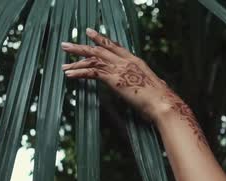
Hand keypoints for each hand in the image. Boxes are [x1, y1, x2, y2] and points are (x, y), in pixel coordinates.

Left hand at [61, 28, 181, 122]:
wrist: (162, 103)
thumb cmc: (160, 99)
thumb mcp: (154, 87)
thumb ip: (148, 84)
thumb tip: (154, 87)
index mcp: (135, 60)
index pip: (114, 46)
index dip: (101, 39)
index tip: (89, 33)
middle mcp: (126, 61)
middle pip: (99, 50)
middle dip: (81, 47)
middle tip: (66, 45)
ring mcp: (119, 69)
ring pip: (93, 59)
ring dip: (76, 60)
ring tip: (63, 61)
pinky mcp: (114, 79)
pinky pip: (92, 72)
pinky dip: (79, 72)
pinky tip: (69, 74)